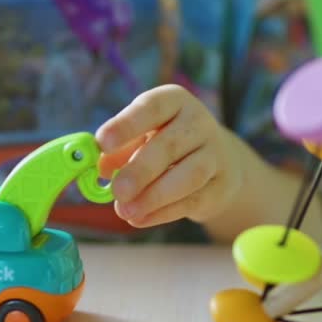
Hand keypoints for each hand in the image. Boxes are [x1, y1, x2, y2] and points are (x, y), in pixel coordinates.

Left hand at [96, 85, 243, 226]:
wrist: (219, 162)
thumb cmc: (167, 144)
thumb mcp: (142, 138)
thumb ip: (119, 150)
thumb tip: (100, 168)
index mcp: (173, 101)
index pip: (151, 108)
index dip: (126, 124)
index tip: (103, 143)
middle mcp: (198, 123)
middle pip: (170, 145)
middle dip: (141, 170)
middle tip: (117, 191)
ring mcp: (214, 154)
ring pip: (188, 175)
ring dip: (154, 196)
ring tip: (126, 211)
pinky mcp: (220, 186)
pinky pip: (193, 200)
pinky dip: (164, 213)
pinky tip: (140, 219)